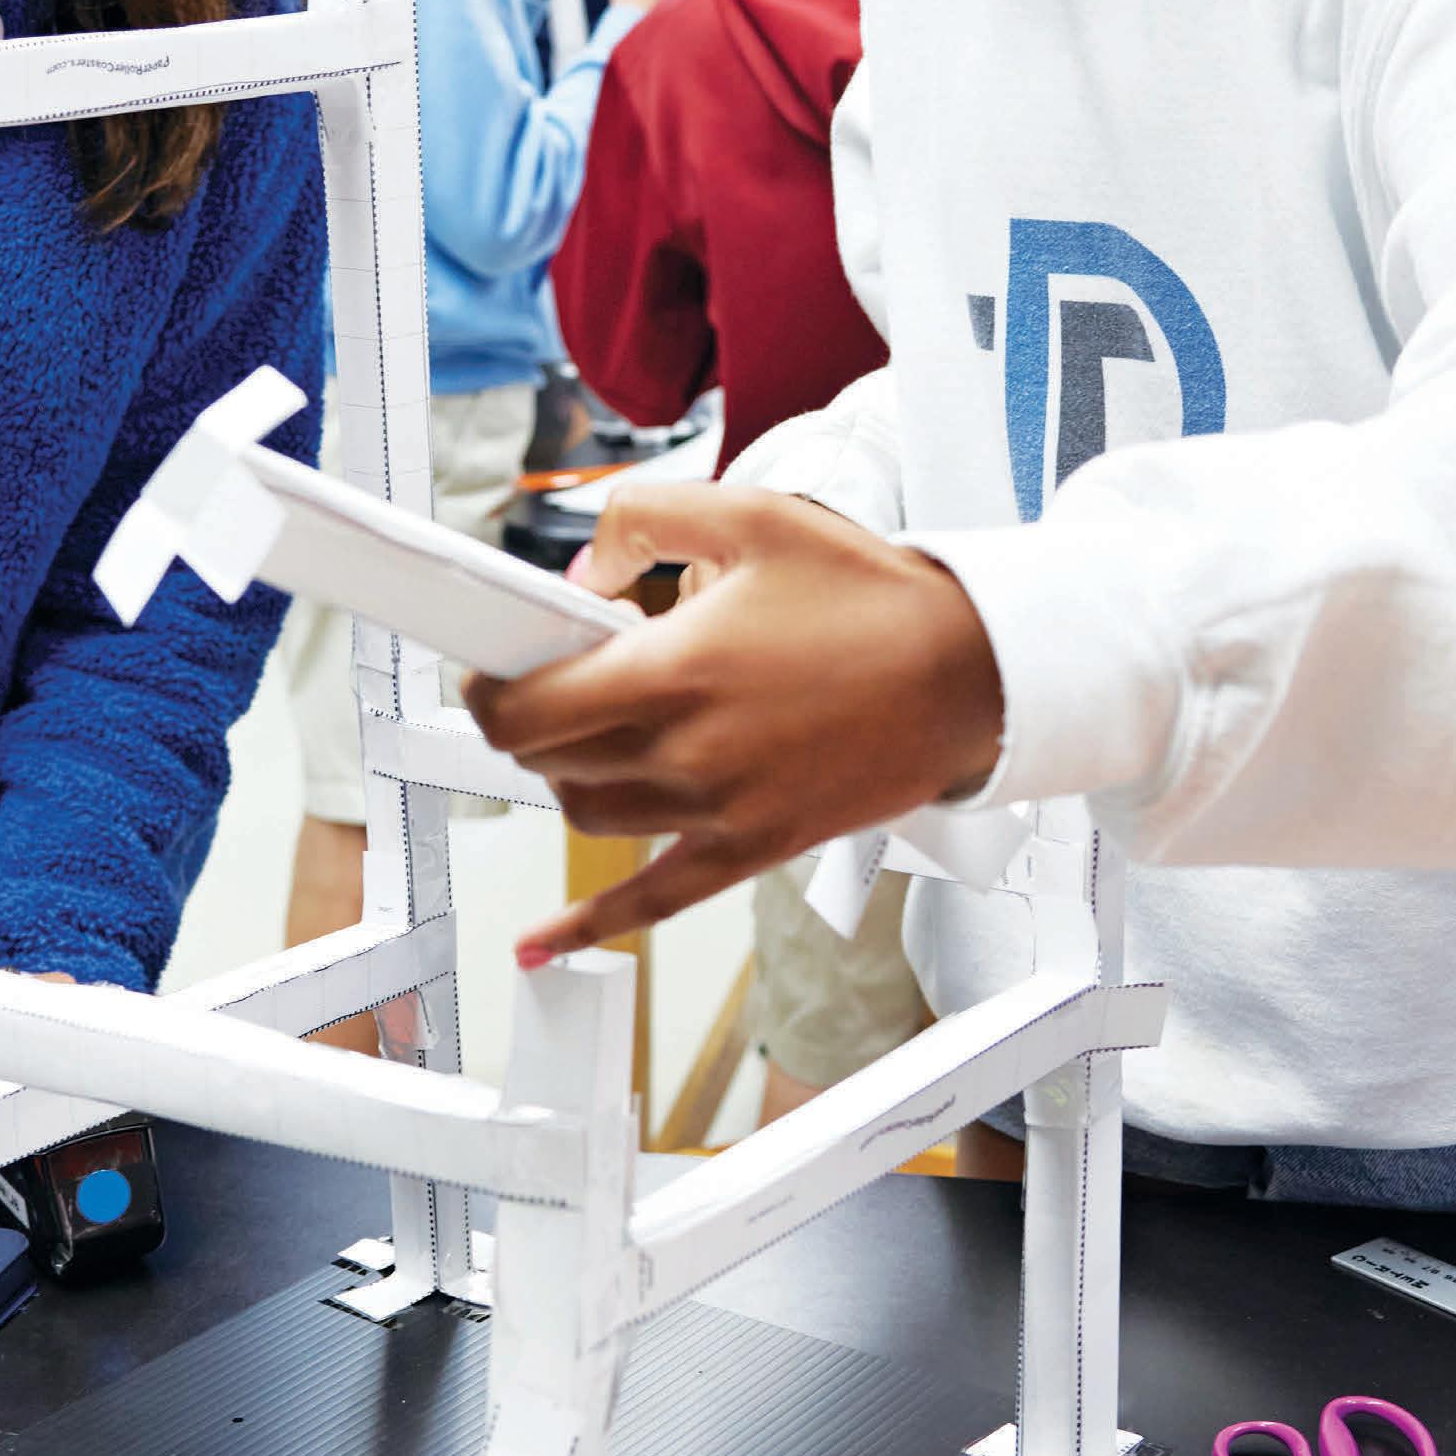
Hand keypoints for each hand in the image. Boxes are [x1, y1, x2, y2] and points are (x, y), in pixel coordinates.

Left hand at [464, 480, 1003, 964]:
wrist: (967, 672)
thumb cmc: (868, 595)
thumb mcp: (748, 516)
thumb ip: (643, 518)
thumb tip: (584, 564)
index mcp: (675, 670)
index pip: (529, 709)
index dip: (488, 689)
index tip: (489, 666)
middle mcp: (688, 751)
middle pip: (549, 761)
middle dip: (528, 719)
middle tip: (544, 679)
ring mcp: (718, 811)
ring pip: (588, 816)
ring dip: (565, 776)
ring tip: (585, 733)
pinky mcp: (752, 848)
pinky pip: (652, 900)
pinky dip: (588, 925)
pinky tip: (543, 940)